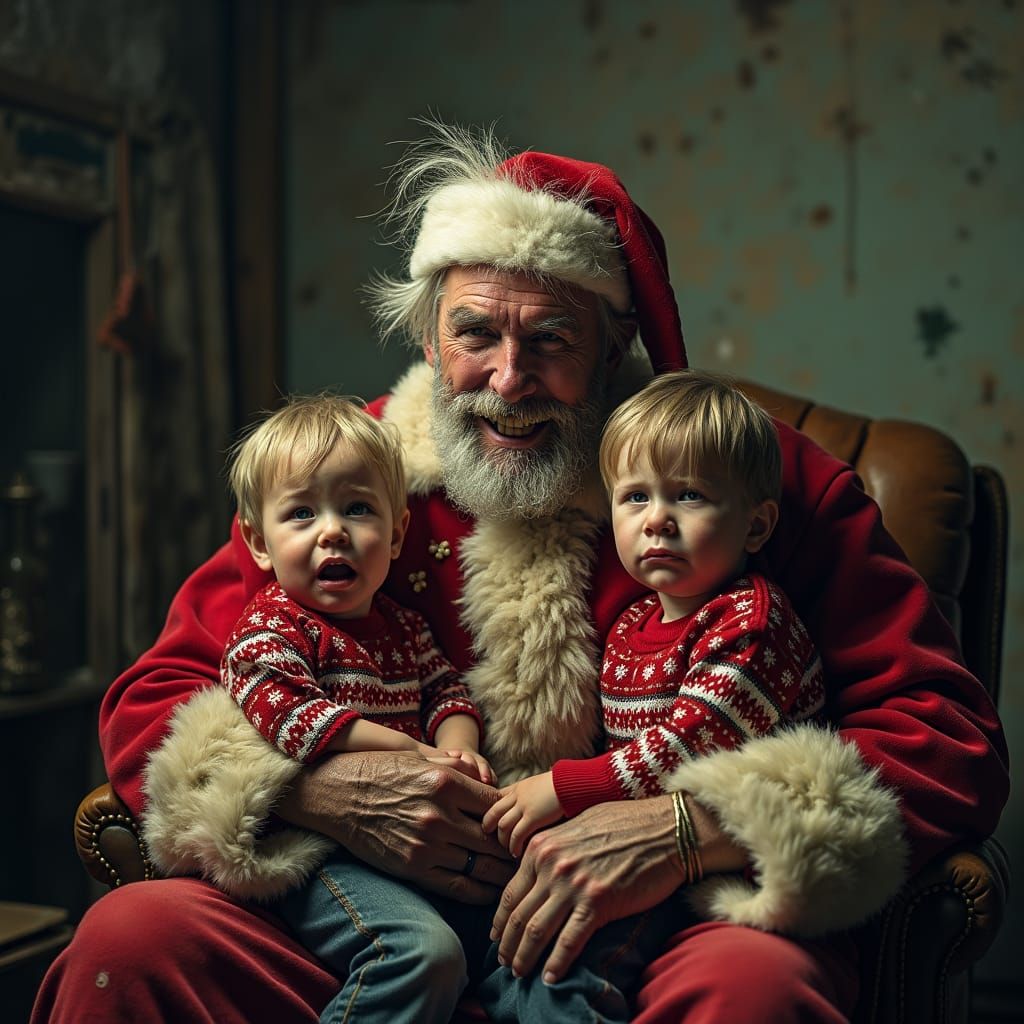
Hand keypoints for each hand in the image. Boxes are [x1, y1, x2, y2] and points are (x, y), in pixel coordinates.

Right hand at [277, 750, 514, 903]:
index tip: (523, 824)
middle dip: (515, 848)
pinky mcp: (412, 868)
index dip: (513, 817)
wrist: (336, 795)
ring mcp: (426, 845)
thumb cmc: (379, 770)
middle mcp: (438, 815)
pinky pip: (458, 885)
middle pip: (494, 839)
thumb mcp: (418, 757)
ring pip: (481, 865)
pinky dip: (480, 891)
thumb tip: (488, 779)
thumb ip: (456, 768)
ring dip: (503, 872)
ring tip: (519, 875)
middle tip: (532, 854)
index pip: (495, 805)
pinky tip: (492, 891)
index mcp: (444, 782)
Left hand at [481, 772, 561, 856]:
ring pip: (503, 826)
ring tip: (508, 848)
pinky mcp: (533, 817)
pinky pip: (517, 834)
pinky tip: (516, 852)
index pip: (496, 798)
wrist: (572, 782)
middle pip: (494, 812)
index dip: (491, 812)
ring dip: (503, 840)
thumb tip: (530, 806)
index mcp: (519, 787)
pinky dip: (514, 845)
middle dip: (488, 826)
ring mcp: (524, 806)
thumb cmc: (562, 786)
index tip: (491, 823)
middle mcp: (518, 796)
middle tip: (490, 837)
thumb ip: (531, 794)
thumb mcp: (540, 785)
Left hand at [491, 796, 685, 981]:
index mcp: (543, 846)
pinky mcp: (598, 902)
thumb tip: (540, 873)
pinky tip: (550, 978)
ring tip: (519, 973)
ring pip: (537, 930)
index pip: (512, 892)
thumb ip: (554, 849)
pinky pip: (569, 941)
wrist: (666, 829)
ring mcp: (574, 884)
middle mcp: (552, 864)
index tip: (497, 937)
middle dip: (507, 944)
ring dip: (524, 957)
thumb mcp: (577, 826)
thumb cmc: (626, 824)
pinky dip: (557, 963)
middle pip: (519, 915)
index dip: (500, 920)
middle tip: (503, 963)